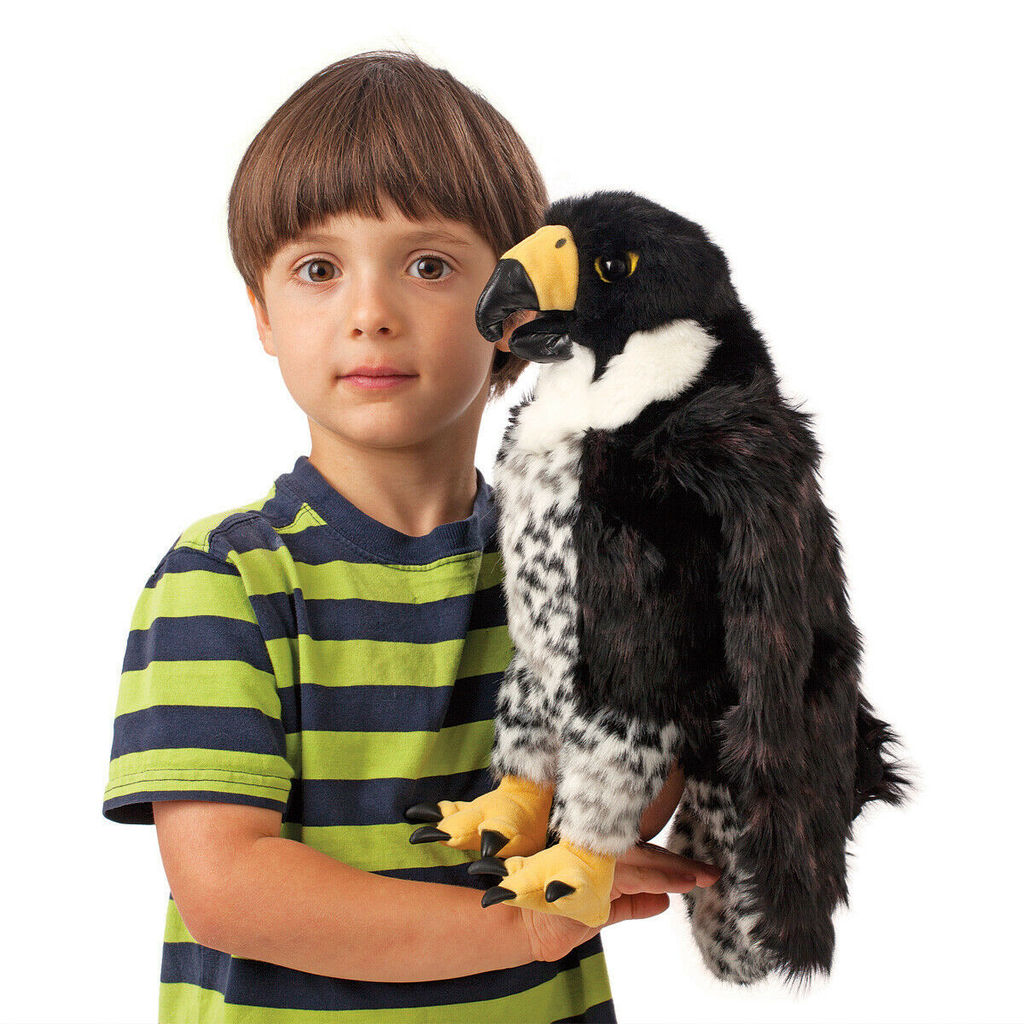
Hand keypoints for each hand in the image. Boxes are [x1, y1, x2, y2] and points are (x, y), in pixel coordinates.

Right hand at [516, 840, 720, 963]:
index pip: (641, 856)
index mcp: (598, 856)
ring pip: (640, 860)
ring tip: (700, 878)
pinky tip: (675, 884)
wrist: (515, 922)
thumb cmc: (551, 912)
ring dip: (672, 870)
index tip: (701, 871)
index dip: (670, 863)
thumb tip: (664, 901)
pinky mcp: (585, 866)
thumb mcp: (599, 910)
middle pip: (646, 855)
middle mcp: (595, 850)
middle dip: (679, 865)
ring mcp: (590, 855)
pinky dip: (653, 877)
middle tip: (710, 872)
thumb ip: (630, 904)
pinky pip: (627, 873)